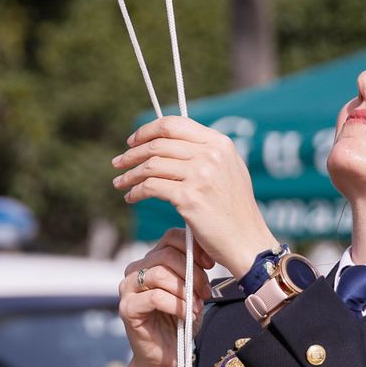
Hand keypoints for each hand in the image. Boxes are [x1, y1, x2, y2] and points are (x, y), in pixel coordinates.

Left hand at [112, 116, 275, 278]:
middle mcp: (211, 155)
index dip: (147, 130)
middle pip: (158, 144)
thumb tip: (170, 143)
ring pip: (150, 165)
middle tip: (118, 163)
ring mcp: (200, 175)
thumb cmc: (235, 211)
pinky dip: (136, 192)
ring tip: (119, 183)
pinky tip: (131, 197)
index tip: (133, 141)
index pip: (174, 124)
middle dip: (132, 153)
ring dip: (129, 174)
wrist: (247, 241)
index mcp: (220, 143)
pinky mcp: (189, 198)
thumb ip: (205, 153)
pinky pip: (151, 188)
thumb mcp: (229, 171)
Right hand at [117, 228, 212, 366]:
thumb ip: (194, 270)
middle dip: (192, 273)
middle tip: (205, 291)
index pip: (170, 238)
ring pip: (160, 274)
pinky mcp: (127, 308)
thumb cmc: (179, 322)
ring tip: (196, 306)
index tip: (210, 264)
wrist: (166, 357)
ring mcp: (127, 289)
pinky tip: (187, 315)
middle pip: (166, 255)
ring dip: (185, 290)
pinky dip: (177, 305)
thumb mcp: (192, 291)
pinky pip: (155, 297)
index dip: (193, 247)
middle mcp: (135, 271)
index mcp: (150, 262)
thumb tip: (207, 253)